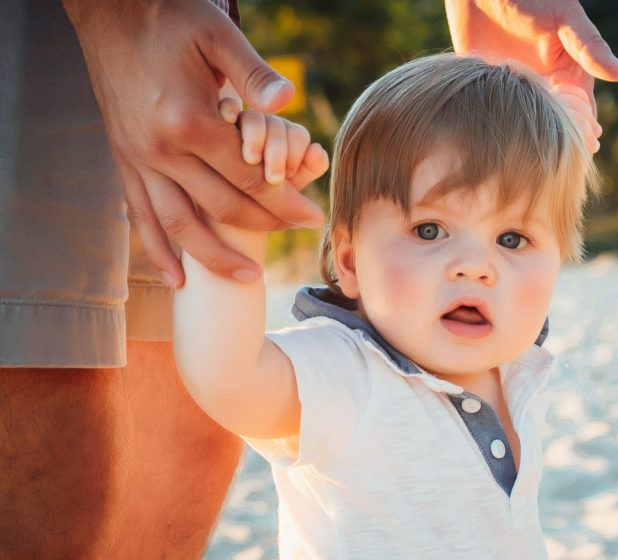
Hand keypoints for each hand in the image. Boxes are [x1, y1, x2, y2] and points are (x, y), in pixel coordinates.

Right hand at [63, 0, 325, 286]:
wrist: (108, 12)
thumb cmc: (169, 18)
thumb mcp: (217, 34)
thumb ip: (254, 72)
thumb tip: (288, 101)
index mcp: (188, 121)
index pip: (249, 178)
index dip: (286, 200)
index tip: (314, 214)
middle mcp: (159, 149)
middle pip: (221, 206)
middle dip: (266, 225)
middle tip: (300, 234)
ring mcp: (137, 159)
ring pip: (179, 225)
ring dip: (215, 257)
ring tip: (249, 278)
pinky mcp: (123, 162)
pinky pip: (140, 217)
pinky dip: (158, 251)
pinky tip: (179, 278)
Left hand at [445, 0, 617, 151]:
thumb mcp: (564, 20)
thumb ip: (590, 48)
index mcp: (567, 70)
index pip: (581, 108)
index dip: (586, 129)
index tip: (590, 146)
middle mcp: (544, 81)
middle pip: (556, 122)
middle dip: (561, 142)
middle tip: (565, 163)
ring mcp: (516, 84)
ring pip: (527, 121)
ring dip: (530, 140)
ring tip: (532, 163)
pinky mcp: (487, 82)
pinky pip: (495, 110)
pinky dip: (498, 126)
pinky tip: (499, 145)